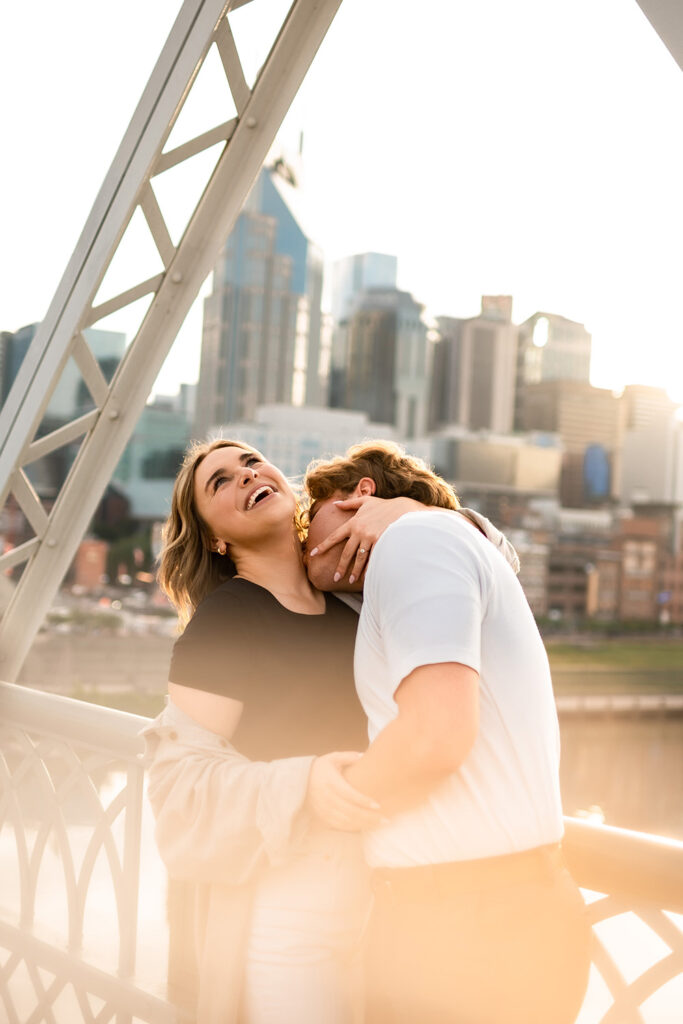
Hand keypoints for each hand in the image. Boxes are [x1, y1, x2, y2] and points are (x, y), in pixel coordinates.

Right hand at [306, 751, 381, 830]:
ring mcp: (323, 810)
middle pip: (350, 811)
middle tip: (385, 819)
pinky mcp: (322, 818)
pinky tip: (366, 826)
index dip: (363, 801)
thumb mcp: (332, 758)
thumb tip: (364, 755)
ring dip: (364, 824)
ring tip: (379, 824)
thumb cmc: (321, 768)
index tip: (378, 805)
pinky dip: (354, 828)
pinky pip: (340, 826)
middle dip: (369, 817)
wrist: (300, 782)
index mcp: (330, 782)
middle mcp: (326, 797)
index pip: (349, 794)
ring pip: (346, 821)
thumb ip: (348, 756)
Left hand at [307, 496, 424, 583]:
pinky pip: (372, 558)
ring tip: (351, 580)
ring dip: (355, 571)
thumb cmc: (384, 505)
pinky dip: (369, 568)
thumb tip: (335, 504)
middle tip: (335, 578)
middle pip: (347, 552)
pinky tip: (366, 577)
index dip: (323, 546)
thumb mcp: (365, 502)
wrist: (402, 508)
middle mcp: (359, 531)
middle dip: (341, 566)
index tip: (313, 554)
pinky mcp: (381, 542)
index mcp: (353, 523)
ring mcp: (370, 537)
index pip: (334, 537)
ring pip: (359, 558)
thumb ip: (349, 503)